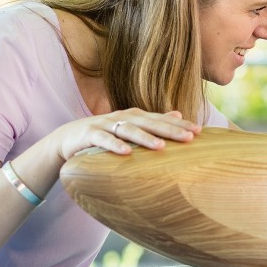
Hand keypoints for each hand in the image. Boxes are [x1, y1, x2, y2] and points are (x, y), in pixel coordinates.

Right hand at [51, 108, 200, 160]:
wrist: (67, 138)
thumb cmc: (105, 134)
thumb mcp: (130, 127)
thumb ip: (153, 121)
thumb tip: (177, 114)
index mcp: (135, 116)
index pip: (161, 119)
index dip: (179, 125)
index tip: (199, 131)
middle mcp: (123, 117)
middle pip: (150, 123)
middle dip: (170, 130)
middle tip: (189, 137)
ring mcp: (106, 124)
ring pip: (129, 130)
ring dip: (145, 138)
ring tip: (161, 147)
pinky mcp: (89, 135)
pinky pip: (103, 140)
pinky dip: (115, 145)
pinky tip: (126, 153)